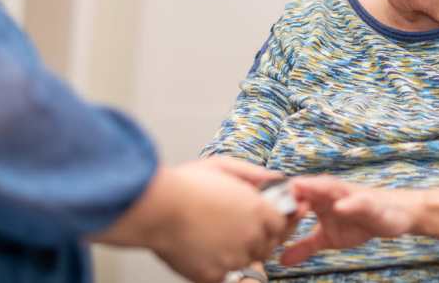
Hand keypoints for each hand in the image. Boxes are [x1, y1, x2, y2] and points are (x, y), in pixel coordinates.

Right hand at [95, 156, 293, 282]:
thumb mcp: (224, 166)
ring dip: (238, 252)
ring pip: (247, 261)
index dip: (273, 222)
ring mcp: (233, 258)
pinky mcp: (213, 275)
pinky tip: (204, 250)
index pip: (281, 225)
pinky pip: (224, 275)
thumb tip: (275, 179)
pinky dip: (217, 265)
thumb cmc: (186, 185)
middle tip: (237, 229)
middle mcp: (250, 236)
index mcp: (257, 210)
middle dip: (258, 238)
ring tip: (217, 236)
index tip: (265, 221)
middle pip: (267, 246)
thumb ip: (254, 174)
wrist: (157, 208)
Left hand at [280, 176, 417, 265]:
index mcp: (316, 199)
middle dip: (287, 190)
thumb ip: (304, 246)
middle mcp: (328, 192)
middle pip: (304, 187)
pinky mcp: (367, 202)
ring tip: (299, 191)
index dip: (274, 200)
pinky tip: (340, 208)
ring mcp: (347, 195)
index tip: (252, 205)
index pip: (291, 195)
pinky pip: (357, 201)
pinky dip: (348, 203)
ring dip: (314, 189)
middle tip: (267, 195)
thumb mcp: (327, 239)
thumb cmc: (357, 222)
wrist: (392, 216)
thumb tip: (280, 260)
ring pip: (328, 188)